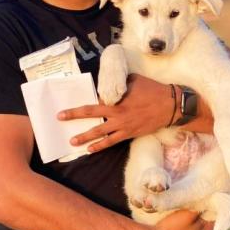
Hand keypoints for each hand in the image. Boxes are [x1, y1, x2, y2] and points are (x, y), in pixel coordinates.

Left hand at [57, 74, 173, 151]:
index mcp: (117, 99)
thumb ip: (120, 82)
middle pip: (91, 114)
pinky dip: (100, 146)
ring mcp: (123, 125)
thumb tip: (110, 84)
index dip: (85, 103)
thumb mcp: (135, 80)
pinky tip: (90, 150)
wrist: (169, 106)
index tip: (74, 104)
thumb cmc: (152, 90)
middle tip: (60, 118)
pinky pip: (111, 141)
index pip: (95, 100)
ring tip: (72, 141)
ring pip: (100, 132)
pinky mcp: (129, 133)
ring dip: (84, 137)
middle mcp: (117, 113)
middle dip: (74, 115)